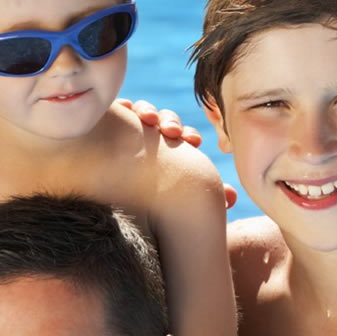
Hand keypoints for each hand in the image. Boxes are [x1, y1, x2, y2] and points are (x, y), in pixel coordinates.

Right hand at [114, 98, 239, 209]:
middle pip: (164, 122)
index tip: (194, 142)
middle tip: (174, 133)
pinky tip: (126, 108)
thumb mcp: (181, 208)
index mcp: (168, 158)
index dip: (188, 136)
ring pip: (142, 113)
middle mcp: (146, 145)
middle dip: (172, 122)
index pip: (181, 138)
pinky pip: (115, 110)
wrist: (106, 230)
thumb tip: (232, 195)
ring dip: (148, 111)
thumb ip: (207, 199)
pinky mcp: (104, 130)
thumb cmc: (149, 219)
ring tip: (150, 120)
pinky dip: (123, 105)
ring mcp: (124, 136)